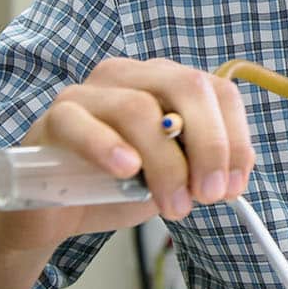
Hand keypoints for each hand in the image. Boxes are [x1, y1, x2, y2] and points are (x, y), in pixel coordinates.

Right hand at [0, 56, 253, 251]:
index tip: (234, 186)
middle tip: (209, 193)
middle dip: (209, 144)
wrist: (52, 212)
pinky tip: (126, 170)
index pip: (217, 91)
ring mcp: (91, 92)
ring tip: (173, 206)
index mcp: (167, 84)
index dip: (235, 138)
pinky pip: (82, 123)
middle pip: (186, 88)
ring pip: (139, 109)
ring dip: (166, 164)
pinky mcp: (56, 117)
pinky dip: (108, 146)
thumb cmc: (114, 186)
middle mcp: (133, 77)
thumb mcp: (170, 179)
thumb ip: (198, 169)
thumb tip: (228, 177)